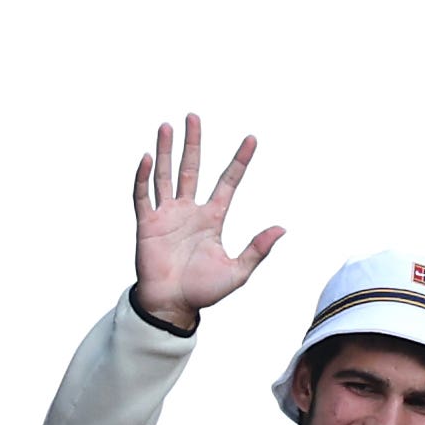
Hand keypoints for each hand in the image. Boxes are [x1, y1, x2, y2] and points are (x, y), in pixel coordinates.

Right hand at [130, 113, 282, 330]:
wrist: (172, 306)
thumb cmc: (203, 292)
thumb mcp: (237, 272)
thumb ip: (257, 249)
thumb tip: (281, 229)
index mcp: (212, 218)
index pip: (228, 182)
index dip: (240, 161)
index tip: (252, 139)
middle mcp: (189, 211)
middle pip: (191, 168)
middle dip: (193, 143)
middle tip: (193, 117)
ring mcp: (166, 216)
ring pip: (166, 175)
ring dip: (166, 151)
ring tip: (168, 126)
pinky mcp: (147, 225)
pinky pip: (143, 196)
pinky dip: (144, 177)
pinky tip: (148, 158)